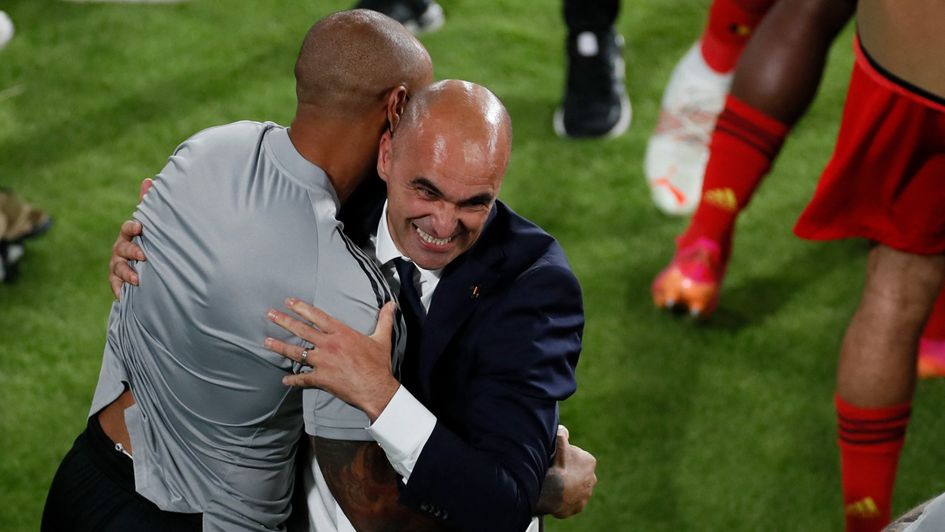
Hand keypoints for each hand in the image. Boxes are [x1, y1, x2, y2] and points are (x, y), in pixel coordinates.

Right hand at [107, 178, 152, 299]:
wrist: (148, 266)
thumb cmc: (150, 239)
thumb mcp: (153, 224)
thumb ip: (149, 204)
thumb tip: (148, 180)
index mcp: (130, 234)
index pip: (128, 228)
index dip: (132, 228)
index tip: (140, 227)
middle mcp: (121, 248)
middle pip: (121, 249)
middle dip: (131, 252)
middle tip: (143, 256)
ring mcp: (117, 264)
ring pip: (117, 268)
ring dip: (126, 273)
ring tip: (137, 280)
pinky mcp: (117, 280)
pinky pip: (115, 285)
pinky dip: (118, 290)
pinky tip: (124, 296)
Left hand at [265, 298, 399, 420]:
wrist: (376, 388)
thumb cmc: (378, 363)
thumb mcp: (382, 338)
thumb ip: (384, 320)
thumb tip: (392, 304)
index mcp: (341, 333)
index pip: (317, 316)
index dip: (302, 308)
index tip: (289, 301)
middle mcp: (328, 345)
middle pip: (301, 330)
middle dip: (284, 321)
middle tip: (270, 315)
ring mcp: (322, 362)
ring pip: (296, 352)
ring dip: (280, 347)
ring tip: (266, 342)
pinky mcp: (320, 378)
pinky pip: (303, 378)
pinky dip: (293, 380)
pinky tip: (285, 379)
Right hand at [535, 425, 597, 518]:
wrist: (554, 490)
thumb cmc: (557, 465)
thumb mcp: (559, 443)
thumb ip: (562, 434)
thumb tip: (563, 430)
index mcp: (589, 462)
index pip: (577, 458)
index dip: (565, 458)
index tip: (556, 460)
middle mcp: (592, 478)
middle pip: (578, 473)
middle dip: (569, 473)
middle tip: (554, 472)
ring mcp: (586, 494)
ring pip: (576, 488)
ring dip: (567, 487)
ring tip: (553, 485)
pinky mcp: (579, 506)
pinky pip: (571, 501)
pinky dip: (564, 499)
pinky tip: (555, 495)